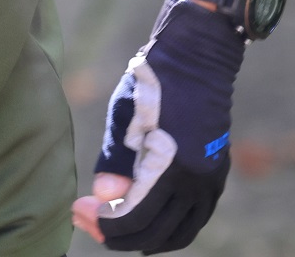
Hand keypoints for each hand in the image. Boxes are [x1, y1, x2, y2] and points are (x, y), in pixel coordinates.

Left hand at [70, 0, 243, 251]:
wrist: (198, 57)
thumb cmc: (153, 82)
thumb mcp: (125, 116)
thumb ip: (115, 162)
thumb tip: (103, 197)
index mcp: (173, 168)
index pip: (134, 218)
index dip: (102, 223)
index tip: (77, 209)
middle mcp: (197, 182)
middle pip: (154, 233)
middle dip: (117, 234)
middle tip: (88, 220)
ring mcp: (211, 181)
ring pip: (179, 233)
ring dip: (145, 237)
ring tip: (115, 227)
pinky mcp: (216, 175)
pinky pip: (195, 218)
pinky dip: (170, 228)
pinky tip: (147, 219)